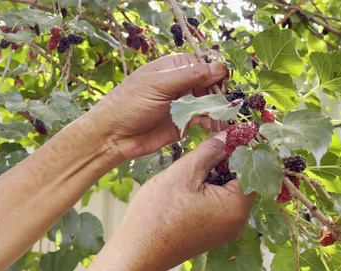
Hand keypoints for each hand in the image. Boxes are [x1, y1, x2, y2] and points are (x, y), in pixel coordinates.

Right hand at [80, 132, 253, 270]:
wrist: (136, 251)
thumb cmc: (157, 214)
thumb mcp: (185, 172)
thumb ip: (211, 150)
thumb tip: (230, 135)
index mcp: (236, 208)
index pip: (251, 170)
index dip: (240, 149)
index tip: (228, 134)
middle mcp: (237, 222)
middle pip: (241, 181)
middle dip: (226, 162)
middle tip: (208, 147)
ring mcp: (225, 230)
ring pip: (229, 192)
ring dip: (216, 175)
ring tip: (194, 168)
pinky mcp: (213, 233)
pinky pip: (219, 205)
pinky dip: (209, 190)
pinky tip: (191, 185)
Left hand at [92, 54, 227, 158]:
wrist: (114, 136)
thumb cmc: (130, 104)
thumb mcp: (160, 85)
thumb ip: (190, 75)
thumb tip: (220, 67)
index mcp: (174, 68)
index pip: (202, 63)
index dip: (215, 70)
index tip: (225, 79)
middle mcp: (181, 84)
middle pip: (210, 83)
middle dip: (219, 91)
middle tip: (226, 102)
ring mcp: (183, 104)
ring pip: (210, 102)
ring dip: (218, 108)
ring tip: (223, 116)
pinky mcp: (184, 123)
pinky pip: (204, 119)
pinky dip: (212, 121)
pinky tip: (215, 124)